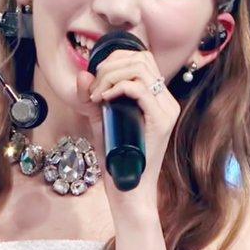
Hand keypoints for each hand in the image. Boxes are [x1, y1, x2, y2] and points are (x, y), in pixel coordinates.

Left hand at [76, 50, 179, 215]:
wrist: (128, 190)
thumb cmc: (116, 158)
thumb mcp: (101, 121)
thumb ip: (92, 98)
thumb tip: (83, 74)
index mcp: (157, 98)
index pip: (143, 59)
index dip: (116, 58)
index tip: (96, 77)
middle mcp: (167, 100)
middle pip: (142, 59)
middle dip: (110, 65)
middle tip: (94, 87)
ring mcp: (167, 110)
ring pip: (140, 70)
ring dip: (111, 76)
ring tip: (97, 94)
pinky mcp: (161, 121)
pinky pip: (140, 90)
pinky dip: (117, 88)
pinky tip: (104, 100)